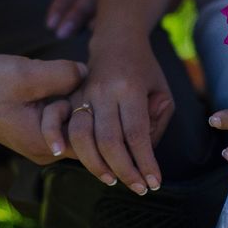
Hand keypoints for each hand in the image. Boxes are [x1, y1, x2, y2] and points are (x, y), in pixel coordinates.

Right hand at [0, 55, 86, 164]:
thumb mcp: (26, 74)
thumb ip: (62, 74)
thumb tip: (88, 72)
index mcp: (44, 143)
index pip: (90, 133)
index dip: (87, 104)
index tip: (67, 85)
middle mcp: (48, 150)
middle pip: (87, 129)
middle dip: (81, 100)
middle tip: (60, 80)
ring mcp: (46, 143)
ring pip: (77, 122)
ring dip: (72, 98)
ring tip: (52, 82)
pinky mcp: (43, 131)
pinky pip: (66, 119)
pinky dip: (64, 100)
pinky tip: (50, 86)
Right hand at [66, 37, 173, 194]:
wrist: (116, 39)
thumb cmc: (144, 69)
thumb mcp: (161, 91)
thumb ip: (156, 122)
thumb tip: (146, 151)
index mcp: (129, 88)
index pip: (136, 134)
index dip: (145, 162)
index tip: (154, 183)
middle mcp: (103, 92)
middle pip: (109, 141)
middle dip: (124, 170)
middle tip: (139, 188)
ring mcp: (83, 94)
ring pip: (82, 137)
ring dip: (97, 165)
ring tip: (114, 180)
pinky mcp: (70, 97)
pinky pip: (66, 127)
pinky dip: (68, 147)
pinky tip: (75, 160)